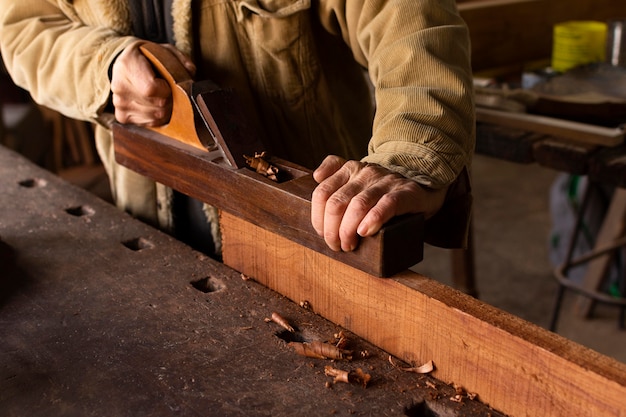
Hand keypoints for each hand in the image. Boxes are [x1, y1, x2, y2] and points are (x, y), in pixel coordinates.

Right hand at [110, 42, 195, 125]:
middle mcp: (119, 85)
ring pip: (155, 117)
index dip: (166, 90)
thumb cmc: (148, 59)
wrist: (125, 66)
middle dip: (169, 100)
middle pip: (157, 105)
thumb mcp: (163, 51)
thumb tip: (190, 71)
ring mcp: (119, 103)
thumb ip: (179, 59)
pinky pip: (149, 123)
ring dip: (165, 109)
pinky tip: (154, 105)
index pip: (151, 89)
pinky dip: (157, 116)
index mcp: (127, 64)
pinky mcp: (122, 116)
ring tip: (161, 97)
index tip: (167, 84)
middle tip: (168, 91)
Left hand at [311, 155, 446, 251]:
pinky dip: (373, 220)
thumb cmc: (382, 191)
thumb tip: (316, 176)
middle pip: (337, 203)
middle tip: (337, 246)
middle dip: (332, 230)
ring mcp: (385, 181)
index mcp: (349, 169)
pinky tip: (366, 232)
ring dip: (348, 230)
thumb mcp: (357, 179)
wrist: (422, 185)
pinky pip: (386, 205)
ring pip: (358, 206)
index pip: (322, 193)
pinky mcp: (404, 193)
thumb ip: (335, 176)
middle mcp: (364, 173)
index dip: (318, 218)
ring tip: (350, 245)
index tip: (323, 234)